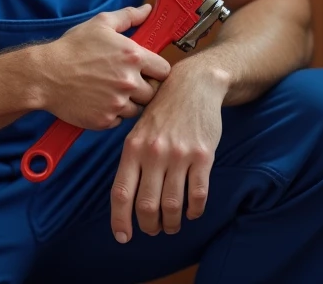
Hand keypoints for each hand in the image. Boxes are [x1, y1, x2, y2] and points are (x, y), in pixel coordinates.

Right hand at [37, 4, 170, 130]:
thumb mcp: (100, 24)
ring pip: (137, 109)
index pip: (164, 71)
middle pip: (153, 92)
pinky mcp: (105, 120)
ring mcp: (117, 103)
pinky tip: (99, 101)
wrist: (45, 75)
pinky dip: (112, 114)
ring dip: (128, 102)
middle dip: (143, 88)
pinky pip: (119, 121)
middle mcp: (129, 81)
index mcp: (133, 56)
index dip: (156, 70)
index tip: (146, 70)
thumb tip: (147, 10)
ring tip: (110, 91)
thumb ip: (128, 16)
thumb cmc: (72, 48)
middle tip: (126, 81)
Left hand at [110, 61, 229, 243]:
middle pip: (147, 205)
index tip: (123, 237)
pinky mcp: (202, 155)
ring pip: (172, 205)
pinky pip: (198, 194)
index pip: (121, 193)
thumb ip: (132, 161)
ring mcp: (179, 155)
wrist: (194, 85)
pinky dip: (195, 210)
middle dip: (149, 226)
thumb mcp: (138, 130)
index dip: (120, 220)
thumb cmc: (163, 111)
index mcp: (132, 148)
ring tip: (172, 225)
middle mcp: (153, 153)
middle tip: (153, 230)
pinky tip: (193, 212)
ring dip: (172, 223)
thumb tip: (126, 199)